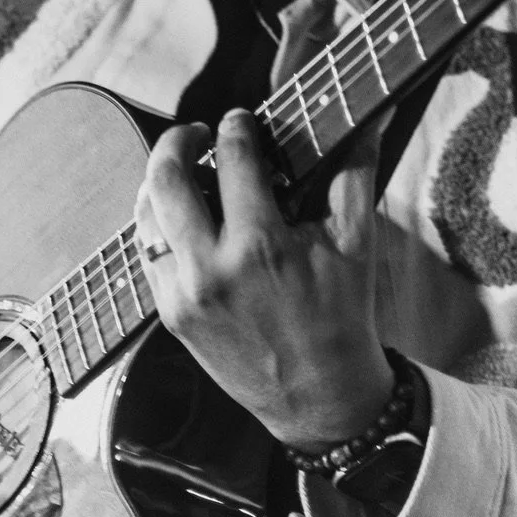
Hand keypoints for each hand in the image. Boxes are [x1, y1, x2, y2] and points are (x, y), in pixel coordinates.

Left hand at [134, 108, 393, 448]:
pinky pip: (148, 255)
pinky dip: (158, 227)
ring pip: (145, 216)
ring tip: (181, 170)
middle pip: (166, 179)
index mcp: (262, 246)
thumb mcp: (358, 243)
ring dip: (158, 182)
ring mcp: (184, 295)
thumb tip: (371, 118)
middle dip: (177, 140)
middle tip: (195, 132)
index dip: (235, 127)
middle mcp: (212, 270)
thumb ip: (357, 171)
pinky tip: (179, 218)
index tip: (239, 119)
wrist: (320, 398)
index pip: (234, 159)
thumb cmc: (344, 317)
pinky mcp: (171, 316)